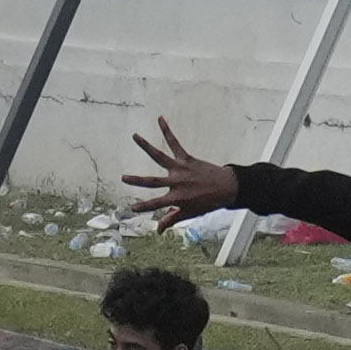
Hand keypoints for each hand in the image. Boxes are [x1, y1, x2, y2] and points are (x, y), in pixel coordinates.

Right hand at [120, 116, 247, 227]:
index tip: (132, 208)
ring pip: (159, 156)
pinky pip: (175, 143)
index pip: (155, 204)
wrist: (227, 187)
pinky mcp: (187, 159)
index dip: (143, 207)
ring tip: (135, 136)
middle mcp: (176, 182)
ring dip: (146, 146)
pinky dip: (167, 131)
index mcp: (176, 198)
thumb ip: (172, 220)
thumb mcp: (190, 214)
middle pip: (152, 182)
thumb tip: (158, 230)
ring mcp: (180, 169)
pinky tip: (160, 119)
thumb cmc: (208, 202)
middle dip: (137, 181)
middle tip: (123, 178)